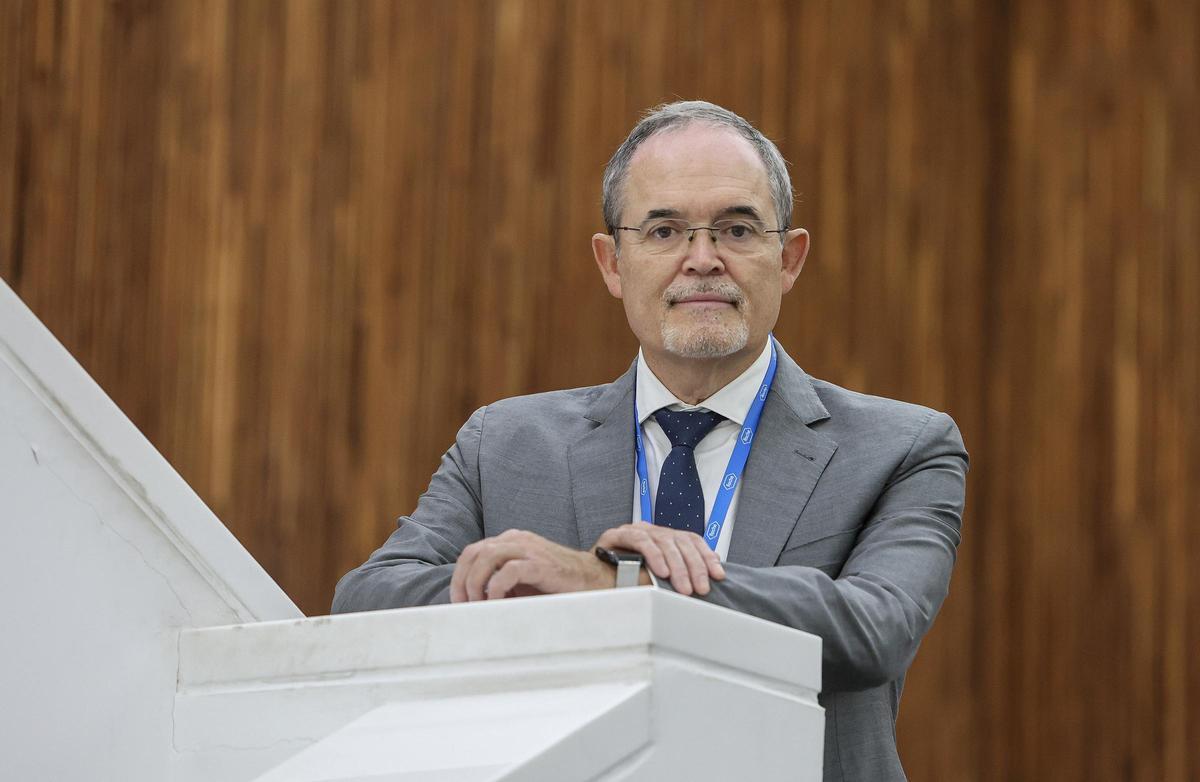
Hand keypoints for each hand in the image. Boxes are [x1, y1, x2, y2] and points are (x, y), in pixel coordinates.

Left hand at [449, 529, 612, 602]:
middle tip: (464, 606)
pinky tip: (497, 602)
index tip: (458, 601)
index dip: (459, 576)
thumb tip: (471, 604)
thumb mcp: (521, 582)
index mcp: (510, 541)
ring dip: (476, 583)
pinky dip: (496, 587)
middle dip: (462, 581)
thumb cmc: (556, 584)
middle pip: (475, 553)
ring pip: (488, 556)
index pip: (473, 552)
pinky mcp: (541, 564)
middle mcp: (517, 540)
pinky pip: (510, 570)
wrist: (593, 580)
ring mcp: (530, 549)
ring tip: (478, 605)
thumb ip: (498, 583)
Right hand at [594, 523, 725, 595]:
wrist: (586, 576)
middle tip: (700, 588)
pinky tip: (661, 573)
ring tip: (683, 587)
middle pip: (681, 541)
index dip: (706, 556)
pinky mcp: (617, 535)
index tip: (718, 574)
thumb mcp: (656, 576)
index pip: (691, 540)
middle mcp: (650, 530)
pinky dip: (654, 557)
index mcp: (661, 537)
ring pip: (664, 541)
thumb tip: (711, 570)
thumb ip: (679, 571)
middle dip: (694, 566)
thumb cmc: (621, 578)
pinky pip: (641, 542)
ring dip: (677, 566)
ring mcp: (634, 530)